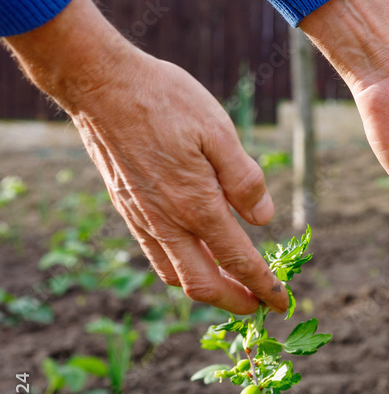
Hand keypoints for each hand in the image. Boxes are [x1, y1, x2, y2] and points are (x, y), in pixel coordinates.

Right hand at [5, 0, 286, 314]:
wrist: (100, 85)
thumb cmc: (165, 101)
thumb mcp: (220, 131)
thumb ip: (244, 180)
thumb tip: (264, 220)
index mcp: (197, 205)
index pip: (239, 261)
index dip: (264, 287)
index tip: (282, 303)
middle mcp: (167, 222)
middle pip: (204, 285)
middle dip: (236, 303)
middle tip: (260, 308)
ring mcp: (143, 219)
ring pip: (176, 276)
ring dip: (208, 290)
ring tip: (233, 290)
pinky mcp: (128, 209)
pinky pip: (158, 257)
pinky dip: (182, 271)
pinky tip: (197, 259)